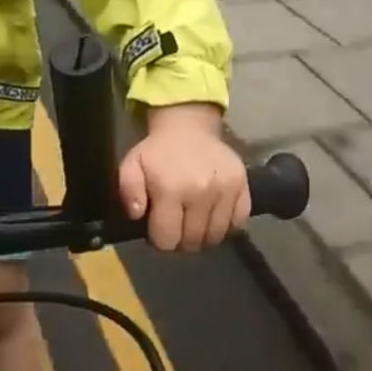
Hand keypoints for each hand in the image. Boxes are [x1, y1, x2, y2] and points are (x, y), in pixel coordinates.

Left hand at [118, 103, 248, 251]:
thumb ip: (128, 191)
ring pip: (216, 236)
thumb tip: (137, 215)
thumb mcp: (131, 166)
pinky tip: (213, 218)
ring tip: (193, 226)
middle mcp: (201, 193)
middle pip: (193, 241)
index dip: (160, 241)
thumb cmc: (158, 152)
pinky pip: (239, 223)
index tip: (158, 233)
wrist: (188, 128)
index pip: (168, 238)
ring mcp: (225, 191)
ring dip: (203, 237)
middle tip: (176, 230)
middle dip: (181, 242)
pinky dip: (226, 227)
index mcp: (170, 189)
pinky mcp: (243, 187)